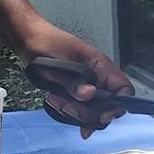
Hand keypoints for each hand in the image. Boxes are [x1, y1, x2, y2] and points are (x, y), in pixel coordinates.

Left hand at [21, 22, 132, 138]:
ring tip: (56, 100)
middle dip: (88, 113)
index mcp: (101, 65)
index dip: (116, 106)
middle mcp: (98, 77)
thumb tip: (90, 95)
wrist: (29, 38)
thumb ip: (74, 81)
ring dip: (75, 112)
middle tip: (68, 106)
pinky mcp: (75, 91)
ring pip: (92, 111)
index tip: (99, 114)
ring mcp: (87, 85)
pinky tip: (55, 101)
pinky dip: (68, 111)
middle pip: (107, 107)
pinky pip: (79, 109)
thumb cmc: (45, 43)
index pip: (124, 90)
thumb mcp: (57, 63)